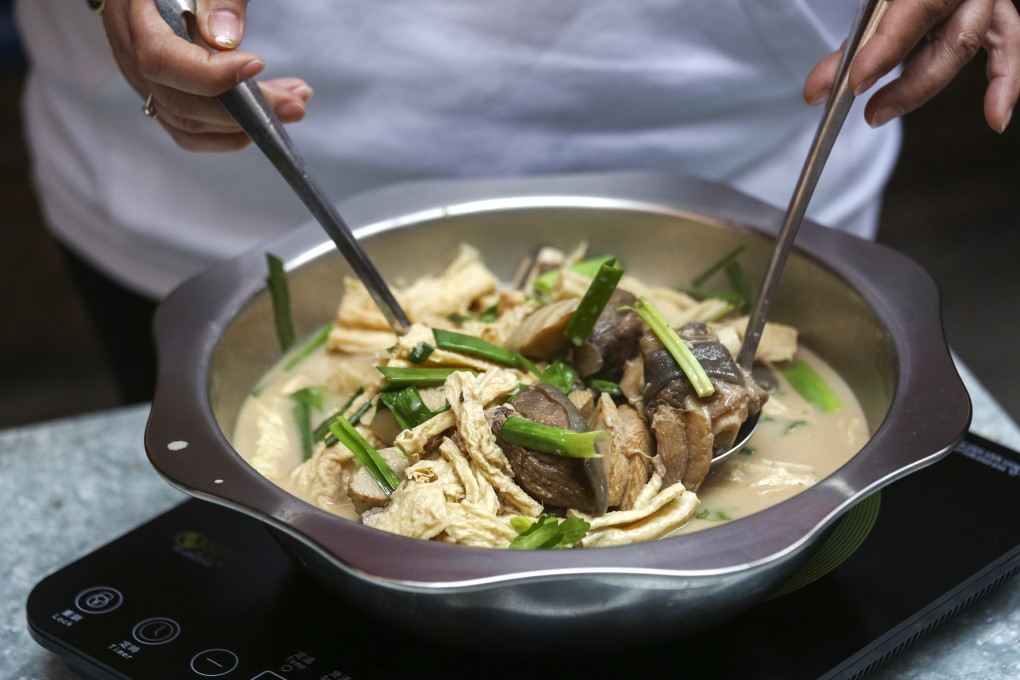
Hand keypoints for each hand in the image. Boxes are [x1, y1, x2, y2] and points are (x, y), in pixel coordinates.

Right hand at [100, 0, 312, 150]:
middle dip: (244, 110)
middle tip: (295, 102)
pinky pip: (187, 127)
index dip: (209, 74)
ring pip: (187, 120)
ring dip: (245, 124)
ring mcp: (142, 74)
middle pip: (179, 101)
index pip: (159, 57)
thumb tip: (225, 39)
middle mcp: (131, 47)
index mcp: (134, 8)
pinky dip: (227, 133)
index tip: (257, 65)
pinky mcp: (161, 90)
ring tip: (293, 104)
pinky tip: (263, 119)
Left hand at [804, 0, 1019, 132]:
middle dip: (905, 85)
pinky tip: (994, 117)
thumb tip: (819, 91)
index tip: (855, 82)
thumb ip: (852, 41)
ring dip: (923, 87)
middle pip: (950, 39)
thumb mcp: (872, 1)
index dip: (886, 49)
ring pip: (969, 46)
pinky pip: (1007, 45)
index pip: (918, 9)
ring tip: (881, 115)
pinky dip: (1005, 81)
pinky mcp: (991, 13)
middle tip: (868, 113)